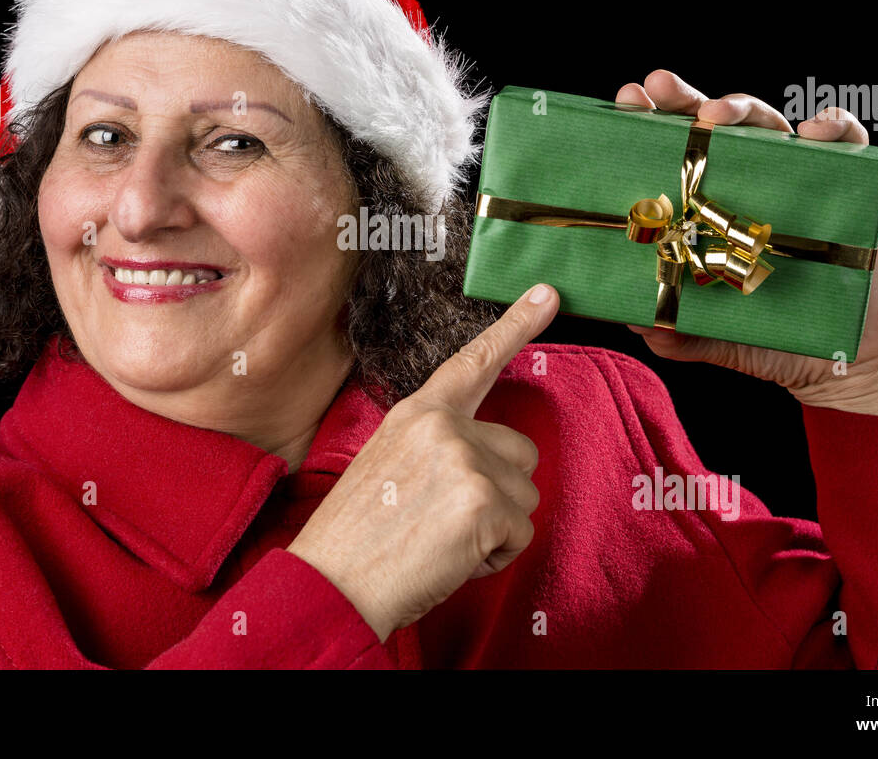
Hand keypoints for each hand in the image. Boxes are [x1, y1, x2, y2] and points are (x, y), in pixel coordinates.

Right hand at [287, 283, 558, 642]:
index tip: (547, 293)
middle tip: (444, 520)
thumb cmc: (358, 536)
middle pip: (521, 452)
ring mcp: (465, 461)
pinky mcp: (482, 502)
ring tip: (441, 541)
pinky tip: (451, 559)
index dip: (515, 326)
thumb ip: (437, 446)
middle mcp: (444, 427)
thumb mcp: (388, 464)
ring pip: (525, 496)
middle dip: (498, 492)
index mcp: (417, 413)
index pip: (472, 362)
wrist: (331, 584)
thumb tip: (483, 459)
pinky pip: (521, 533)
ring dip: (496, 528)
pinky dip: (495, 556)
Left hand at [617, 70, 877, 426]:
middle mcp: (745, 182)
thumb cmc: (765, 336)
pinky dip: (833, 126)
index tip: (627, 100)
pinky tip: (813, 131)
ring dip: (742, 108)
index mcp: (705, 204)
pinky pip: (846, 142)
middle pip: (712, 125)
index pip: (671, 154)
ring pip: (768, 124)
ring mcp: (793, 180)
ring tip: (715, 114)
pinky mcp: (846, 185)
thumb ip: (672, 329)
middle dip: (683, 97)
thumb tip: (634, 318)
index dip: (649, 122)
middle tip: (657, 86)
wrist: (834, 360)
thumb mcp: (708, 335)